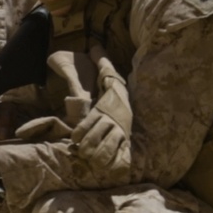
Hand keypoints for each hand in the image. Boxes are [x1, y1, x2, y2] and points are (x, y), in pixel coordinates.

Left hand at [70, 45, 131, 179]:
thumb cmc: (117, 96)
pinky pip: (119, 155)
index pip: (90, 123)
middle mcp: (112, 123)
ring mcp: (119, 134)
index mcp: (105, 110)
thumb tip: (94, 45)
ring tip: (90, 160)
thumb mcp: (110, 80)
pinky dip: (112, 163)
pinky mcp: (125, 143)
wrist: (138, 105)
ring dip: (97, 156)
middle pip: (97, 138)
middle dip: (88, 147)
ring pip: (106, 149)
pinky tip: (106, 167)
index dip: (81, 133)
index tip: (74, 139)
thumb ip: (102, 65)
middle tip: (81, 152)